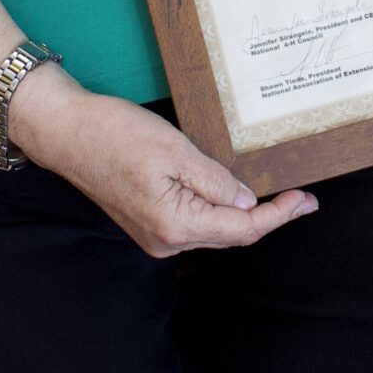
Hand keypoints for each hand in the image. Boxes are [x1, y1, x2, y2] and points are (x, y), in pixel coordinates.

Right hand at [5, 69, 314, 258]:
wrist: (66, 132)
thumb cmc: (115, 134)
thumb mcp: (176, 150)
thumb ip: (216, 180)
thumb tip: (247, 201)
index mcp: (176, 224)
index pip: (243, 228)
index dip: (279, 216)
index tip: (307, 200)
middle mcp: (166, 241)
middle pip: (231, 235)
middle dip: (267, 217)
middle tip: (300, 197)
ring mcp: (154, 236)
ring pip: (213, 231)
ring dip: (244, 215)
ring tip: (275, 194)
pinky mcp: (147, 224)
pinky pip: (194, 223)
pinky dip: (218, 211)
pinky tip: (233, 193)